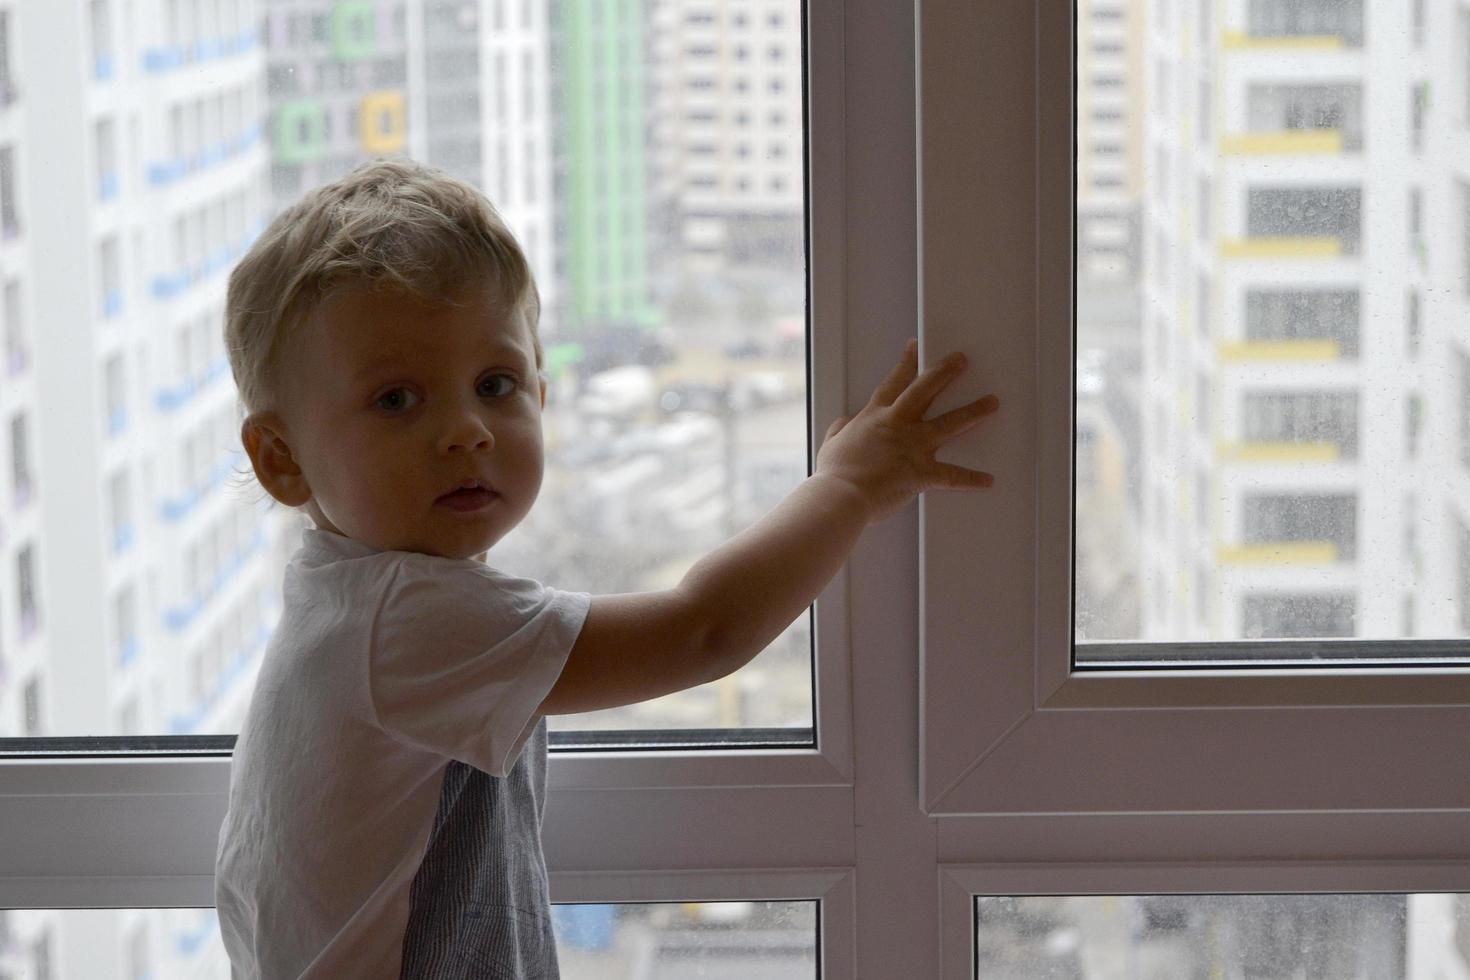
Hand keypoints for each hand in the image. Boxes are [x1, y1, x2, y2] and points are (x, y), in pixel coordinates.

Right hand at [815, 337, 998, 524]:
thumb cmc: (835, 474)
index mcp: (874, 417)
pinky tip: (987, 479)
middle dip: (945, 372)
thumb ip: (840, 430)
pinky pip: (952, 475)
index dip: (906, 363)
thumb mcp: (831, 444)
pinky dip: (971, 479)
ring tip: (991, 402)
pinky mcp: (922, 472)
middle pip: (925, 390)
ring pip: (949, 423)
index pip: (893, 383)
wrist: (841, 495)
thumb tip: (844, 423)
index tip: (916, 347)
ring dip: (973, 412)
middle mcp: (897, 425)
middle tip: (962, 360)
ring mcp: (912, 446)